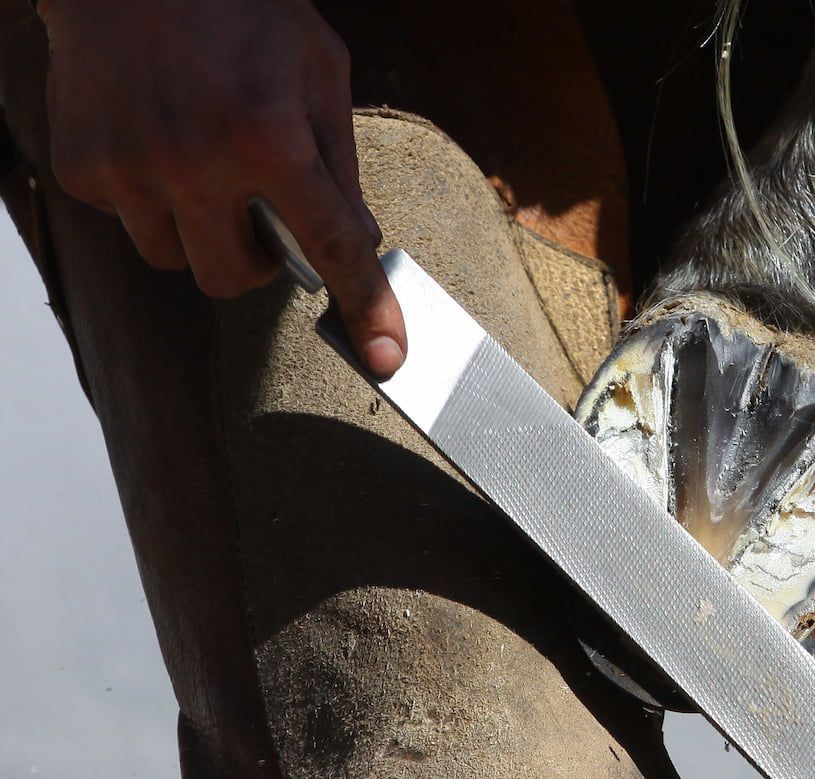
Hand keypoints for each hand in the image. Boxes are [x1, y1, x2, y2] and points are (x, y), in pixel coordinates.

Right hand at [39, 0, 405, 374]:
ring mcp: (129, 166)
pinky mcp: (80, 163)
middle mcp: (194, 161)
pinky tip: (158, 141)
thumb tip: (360, 239)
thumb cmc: (237, 8)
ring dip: (199, 232)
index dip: (365, 306)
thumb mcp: (318, 69)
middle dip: (258, 263)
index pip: (330, 246)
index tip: (385, 358)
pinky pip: (127, 220)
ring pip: (175, 258)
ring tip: (206, 166)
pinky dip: (149, 199)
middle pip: (232, 279)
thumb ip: (340, 160)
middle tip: (266, 216)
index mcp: (268, 136)